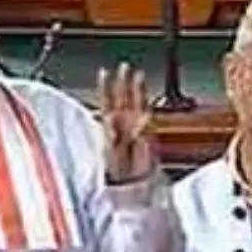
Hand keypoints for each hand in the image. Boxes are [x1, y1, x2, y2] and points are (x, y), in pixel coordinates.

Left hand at [99, 62, 155, 184]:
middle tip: (125, 67)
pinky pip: (146, 120)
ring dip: (137, 90)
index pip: (106, 101)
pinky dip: (145, 114)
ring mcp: (135, 128)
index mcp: (109, 125)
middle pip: (123, 98)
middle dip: (123, 82)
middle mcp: (122, 123)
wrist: (131, 184)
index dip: (105, 86)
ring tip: (138, 75)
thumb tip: (110, 119)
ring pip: (136, 104)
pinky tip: (144, 107)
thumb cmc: (115, 170)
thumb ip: (110, 135)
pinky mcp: (147, 135)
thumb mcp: (107, 151)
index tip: (104, 72)